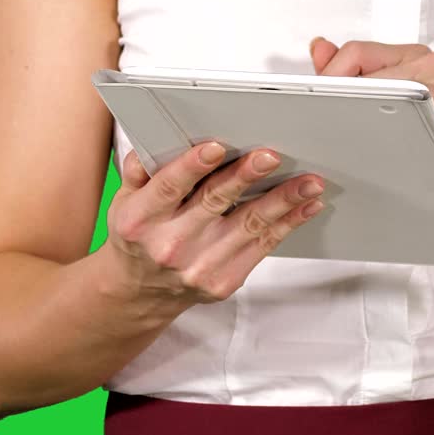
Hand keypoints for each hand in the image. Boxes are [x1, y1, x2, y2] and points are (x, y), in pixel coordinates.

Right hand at [102, 144, 326, 310]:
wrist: (141, 292)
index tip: (217, 148)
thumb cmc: (139, 237)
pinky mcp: (224, 282)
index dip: (193, 167)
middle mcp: (170, 245)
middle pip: (215, 203)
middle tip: (271, 157)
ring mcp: (200, 266)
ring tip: (309, 183)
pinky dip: (288, 224)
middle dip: (245, 177)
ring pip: (248, 226)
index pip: (169, 187)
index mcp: (140, 219)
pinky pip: (263, 246)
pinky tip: (306, 206)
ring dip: (283, 201)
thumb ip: (139, 170)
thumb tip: (156, 142)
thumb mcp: (125, 201)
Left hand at [309, 37, 433, 217]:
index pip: (356, 52)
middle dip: (337, 89)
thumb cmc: (427, 156)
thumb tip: (319, 46)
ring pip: (386, 77)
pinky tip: (384, 130)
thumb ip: (349, 81)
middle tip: (320, 116)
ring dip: (362, 102)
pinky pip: (417, 96)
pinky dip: (396, 111)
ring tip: (350, 127)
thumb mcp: (380, 118)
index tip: (310, 100)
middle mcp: (428, 62)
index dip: (329, 74)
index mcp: (408, 60)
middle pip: (364, 60)